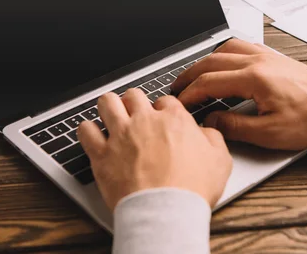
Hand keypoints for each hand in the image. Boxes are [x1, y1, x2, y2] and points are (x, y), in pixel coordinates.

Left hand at [77, 90, 232, 210]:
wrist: (166, 211)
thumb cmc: (192, 189)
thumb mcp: (220, 161)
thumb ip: (213, 138)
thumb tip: (207, 131)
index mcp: (174, 120)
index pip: (165, 100)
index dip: (163, 109)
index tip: (162, 118)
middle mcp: (145, 121)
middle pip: (134, 95)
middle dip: (134, 102)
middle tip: (135, 113)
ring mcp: (121, 135)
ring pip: (107, 102)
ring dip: (109, 106)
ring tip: (111, 113)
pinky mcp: (101, 154)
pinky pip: (85, 130)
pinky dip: (87, 129)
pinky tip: (91, 134)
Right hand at [171, 39, 306, 150]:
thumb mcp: (270, 133)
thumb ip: (235, 127)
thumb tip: (211, 121)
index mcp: (255, 78)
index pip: (209, 82)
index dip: (190, 94)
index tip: (180, 104)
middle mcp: (258, 61)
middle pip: (212, 61)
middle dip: (190, 75)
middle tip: (177, 88)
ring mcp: (266, 56)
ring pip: (225, 49)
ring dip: (206, 61)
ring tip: (195, 75)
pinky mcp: (274, 57)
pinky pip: (242, 46)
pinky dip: (224, 53)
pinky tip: (223, 62)